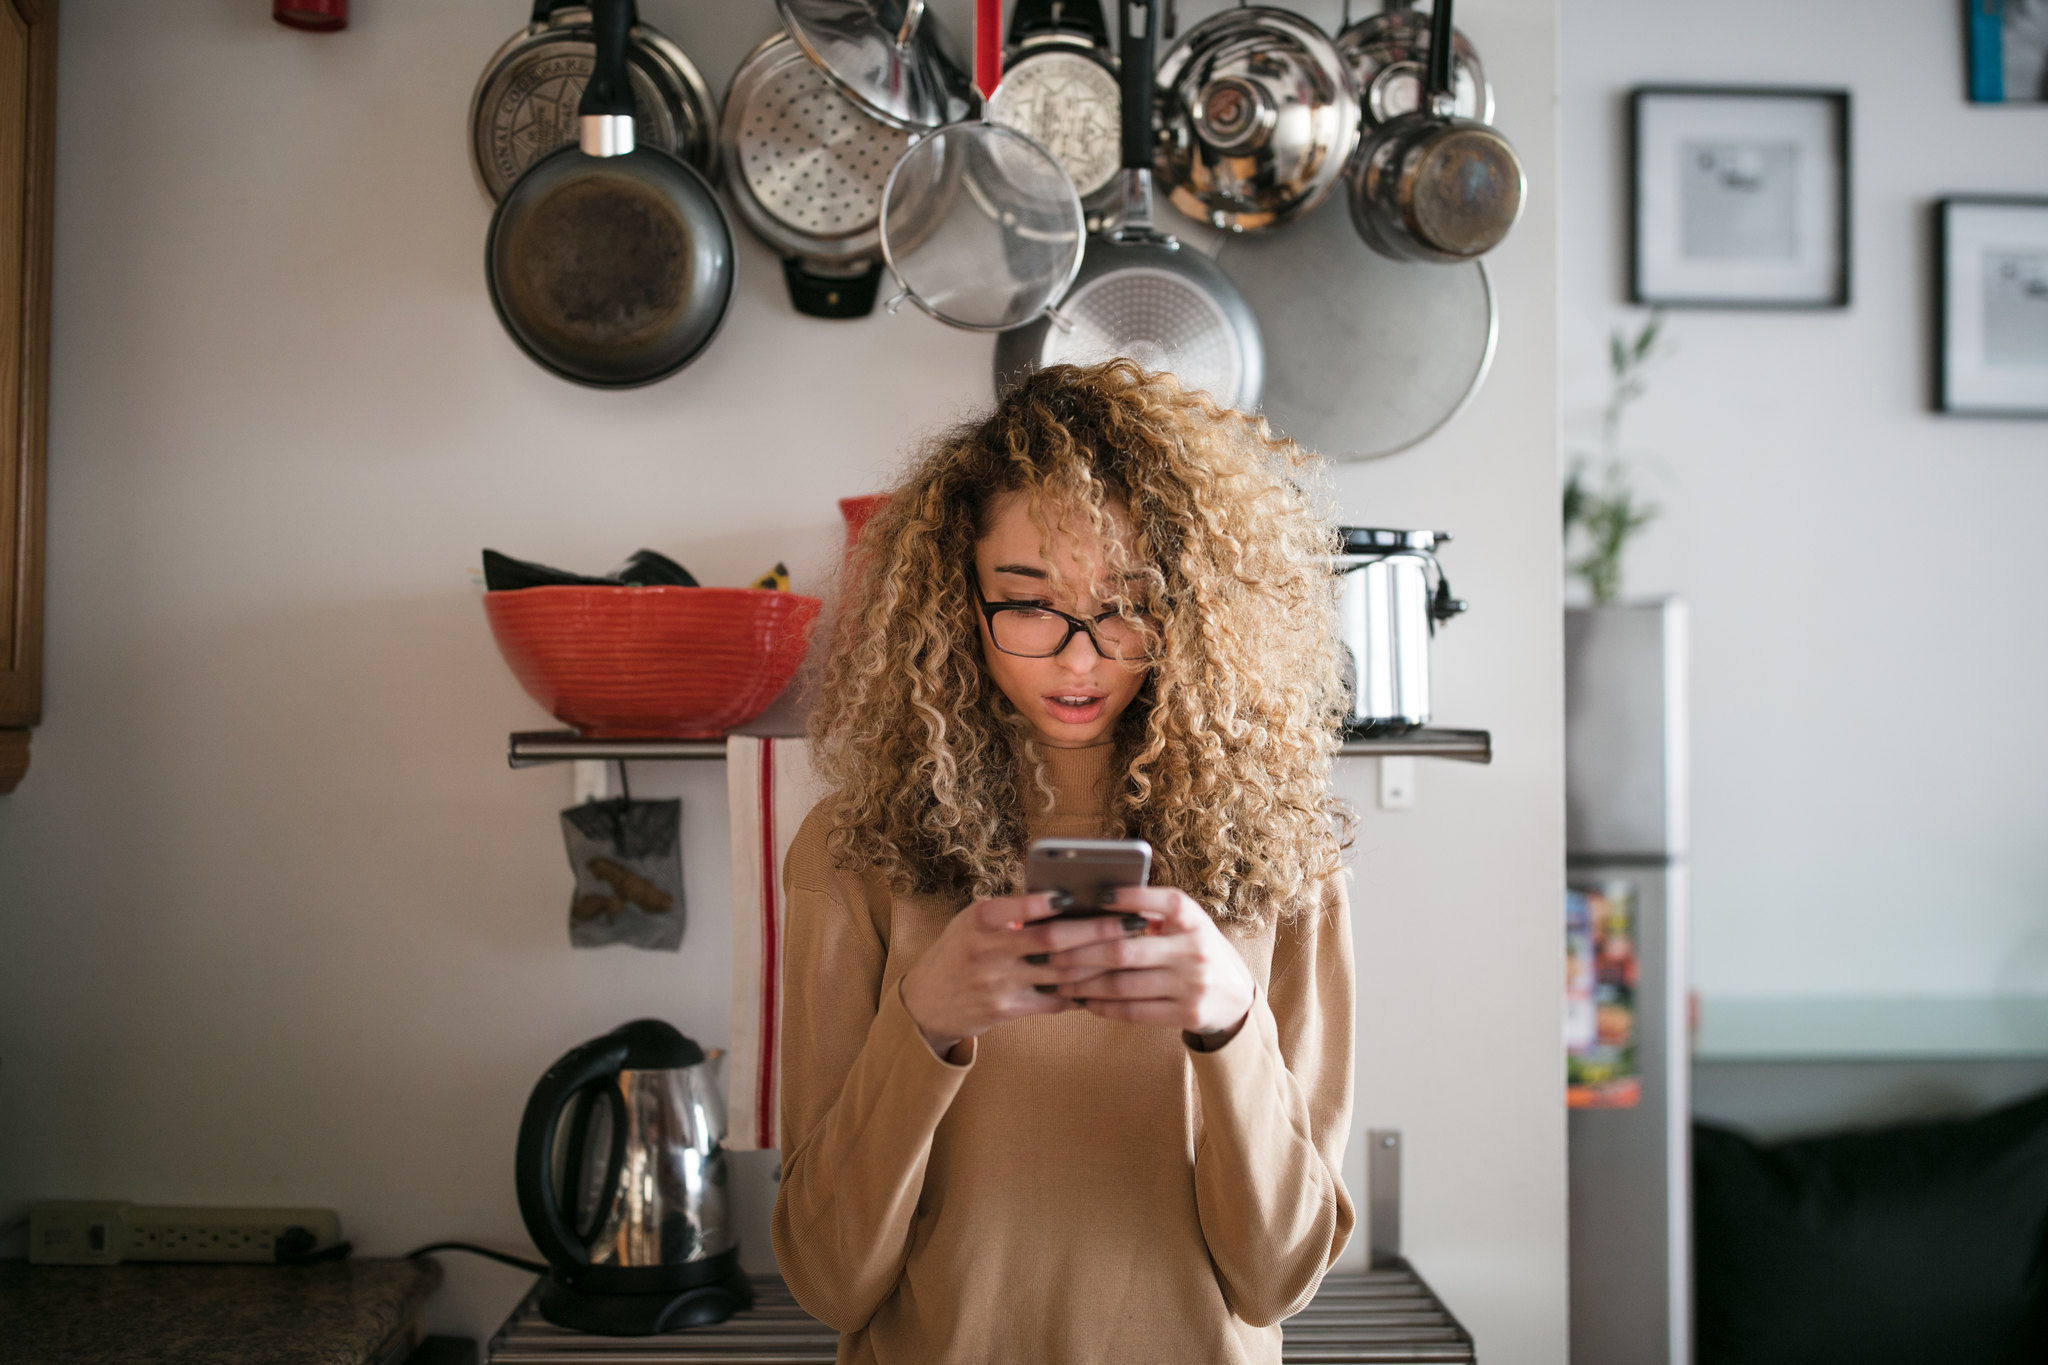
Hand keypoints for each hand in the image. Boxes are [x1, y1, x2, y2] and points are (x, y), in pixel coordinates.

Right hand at [899, 892, 1150, 1058]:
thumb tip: (1066, 897)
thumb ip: (1010, 910)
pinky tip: (1106, 981)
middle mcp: (987, 951)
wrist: (928, 1001)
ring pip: (1060, 972)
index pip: (1017, 907)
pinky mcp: (1007, 1010)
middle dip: (1097, 931)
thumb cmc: (960, 949)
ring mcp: (998, 984)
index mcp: (979, 920)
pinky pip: (1053, 1000)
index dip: (1046, 902)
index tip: (1078, 893)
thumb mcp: (972, 922)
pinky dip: (1082, 991)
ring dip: (1100, 962)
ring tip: (1130, 950)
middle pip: (1051, 940)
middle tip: (1132, 923)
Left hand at [1045, 887, 1255, 1043]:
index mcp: (1195, 919)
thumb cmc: (1194, 950)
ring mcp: (1192, 984)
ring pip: (1122, 984)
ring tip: (1056, 978)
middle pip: (1124, 949)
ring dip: (1082, 982)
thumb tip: (1091, 905)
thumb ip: (1151, 914)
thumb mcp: (1186, 926)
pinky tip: (1081, 999)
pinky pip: (1133, 1011)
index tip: (1096, 895)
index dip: (1130, 897)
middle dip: (1078, 951)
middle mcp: (1195, 949)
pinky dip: (1102, 1005)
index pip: (1163, 902)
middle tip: (1047, 950)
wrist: (1236, 997)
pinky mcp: (1186, 1013)